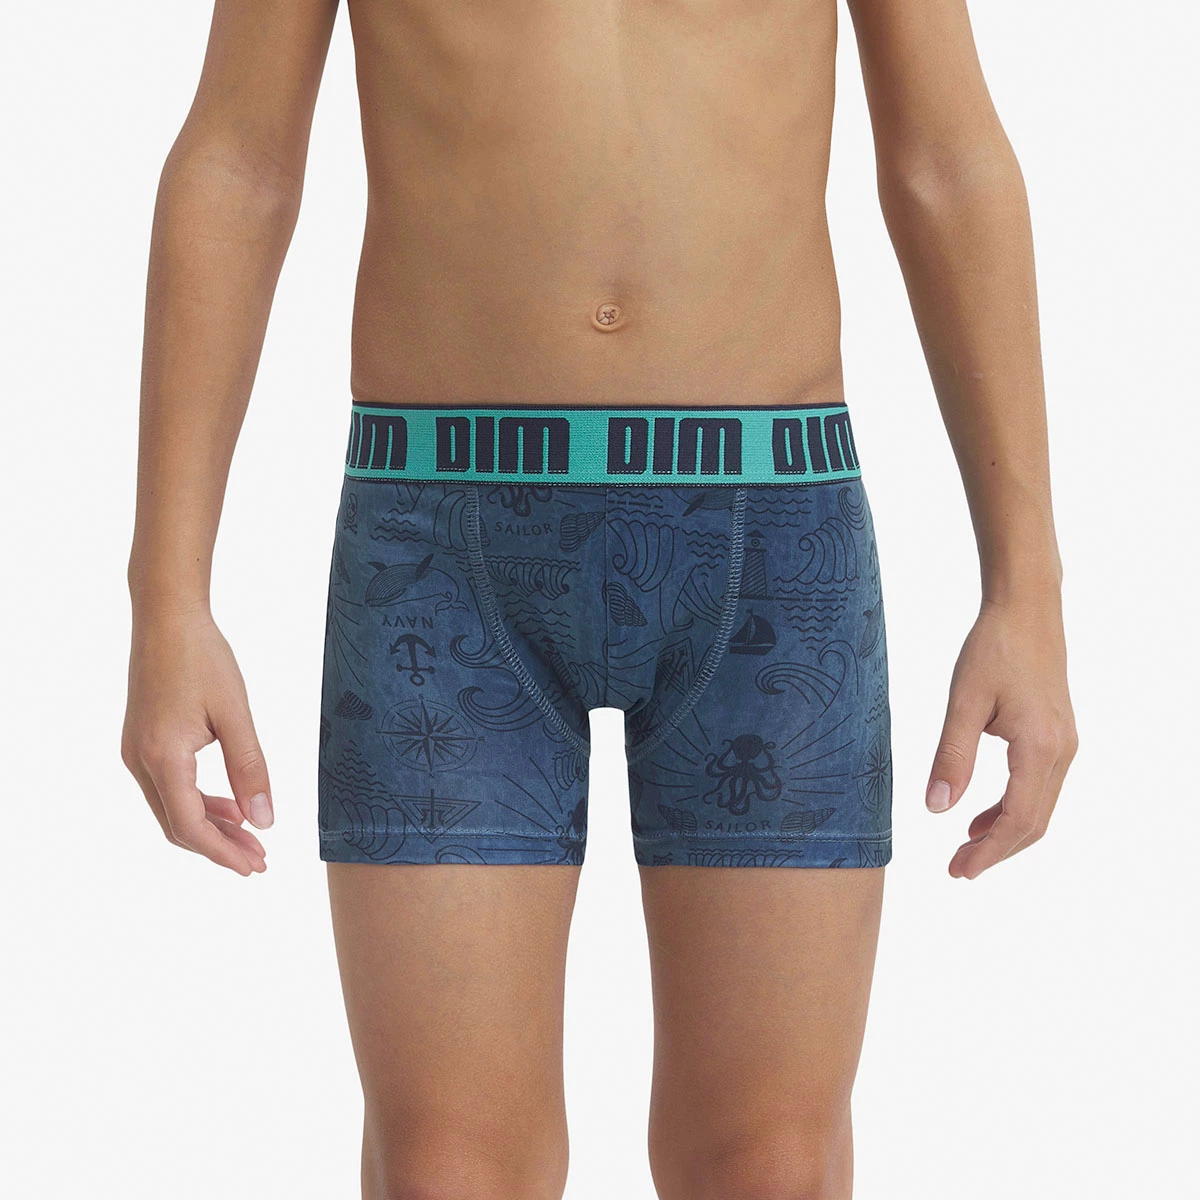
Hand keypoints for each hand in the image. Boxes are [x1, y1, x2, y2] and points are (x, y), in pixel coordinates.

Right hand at [122, 610, 271, 875]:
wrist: (167, 618)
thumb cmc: (203, 658)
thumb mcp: (235, 714)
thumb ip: (250, 768)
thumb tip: (264, 821)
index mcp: (163, 757)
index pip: (190, 825)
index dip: (223, 853)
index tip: (254, 866)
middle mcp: (140, 761)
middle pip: (177, 825)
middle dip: (219, 847)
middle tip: (258, 860)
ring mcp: (135, 752)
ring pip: (171, 808)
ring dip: (210, 826)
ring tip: (250, 837)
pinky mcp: (141, 741)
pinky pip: (167, 787)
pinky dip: (198, 802)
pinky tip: (229, 805)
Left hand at [926, 597, 1076, 878]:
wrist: (1027, 610)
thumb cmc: (993, 648)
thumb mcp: (963, 701)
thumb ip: (951, 756)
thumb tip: (935, 809)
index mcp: (1039, 747)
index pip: (1017, 819)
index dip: (987, 851)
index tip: (958, 870)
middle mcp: (1061, 752)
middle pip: (1033, 823)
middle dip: (996, 851)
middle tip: (957, 870)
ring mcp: (1065, 745)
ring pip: (1040, 808)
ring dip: (1004, 833)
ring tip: (965, 848)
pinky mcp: (1058, 736)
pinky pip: (1040, 788)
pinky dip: (1013, 808)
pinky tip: (981, 814)